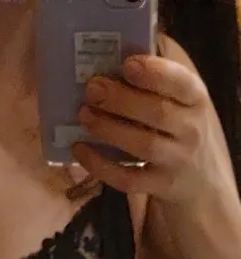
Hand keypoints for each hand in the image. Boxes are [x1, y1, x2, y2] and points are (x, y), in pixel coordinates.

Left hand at [72, 43, 235, 204]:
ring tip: (84, 114)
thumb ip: (160, 80)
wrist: (201, 181)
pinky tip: (79, 149)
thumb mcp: (183, 102)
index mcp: (196, 100)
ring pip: (142, 145)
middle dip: (122, 99)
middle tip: (93, 89)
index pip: (182, 83)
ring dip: (109, 128)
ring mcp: (175, 161)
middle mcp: (190, 130)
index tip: (127, 64)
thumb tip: (123, 50)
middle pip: (157, 113)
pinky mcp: (158, 185)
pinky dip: (100, 165)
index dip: (155, 73)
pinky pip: (127, 178)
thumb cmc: (181, 130)